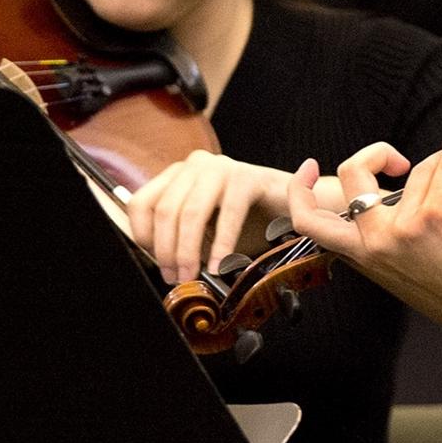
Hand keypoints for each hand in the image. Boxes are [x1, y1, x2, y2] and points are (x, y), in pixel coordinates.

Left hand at [130, 150, 293, 284]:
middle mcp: (196, 165)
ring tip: (193, 274)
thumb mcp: (206, 228)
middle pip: (165, 210)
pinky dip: (221, 245)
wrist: (299, 206)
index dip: (144, 237)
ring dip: (188, 250)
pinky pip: (227, 215)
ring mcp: (222, 167)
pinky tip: (219, 264)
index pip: (142, 203)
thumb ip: (181, 237)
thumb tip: (161, 266)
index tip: (158, 263)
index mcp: (179, 175)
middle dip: (167, 250)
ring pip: (190, 213)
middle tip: (176, 276)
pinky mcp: (249, 177)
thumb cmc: (251, 219)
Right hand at [285, 119, 441, 372]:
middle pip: (353, 174)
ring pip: (417, 170)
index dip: (299, 191)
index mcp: (363, 257)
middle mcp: (377, 240)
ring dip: (440, 165)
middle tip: (397, 161)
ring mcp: (408, 225)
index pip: (311, 222)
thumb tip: (392, 199)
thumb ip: (385, 242)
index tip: (307, 168)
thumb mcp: (403, 274)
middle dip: (374, 154)